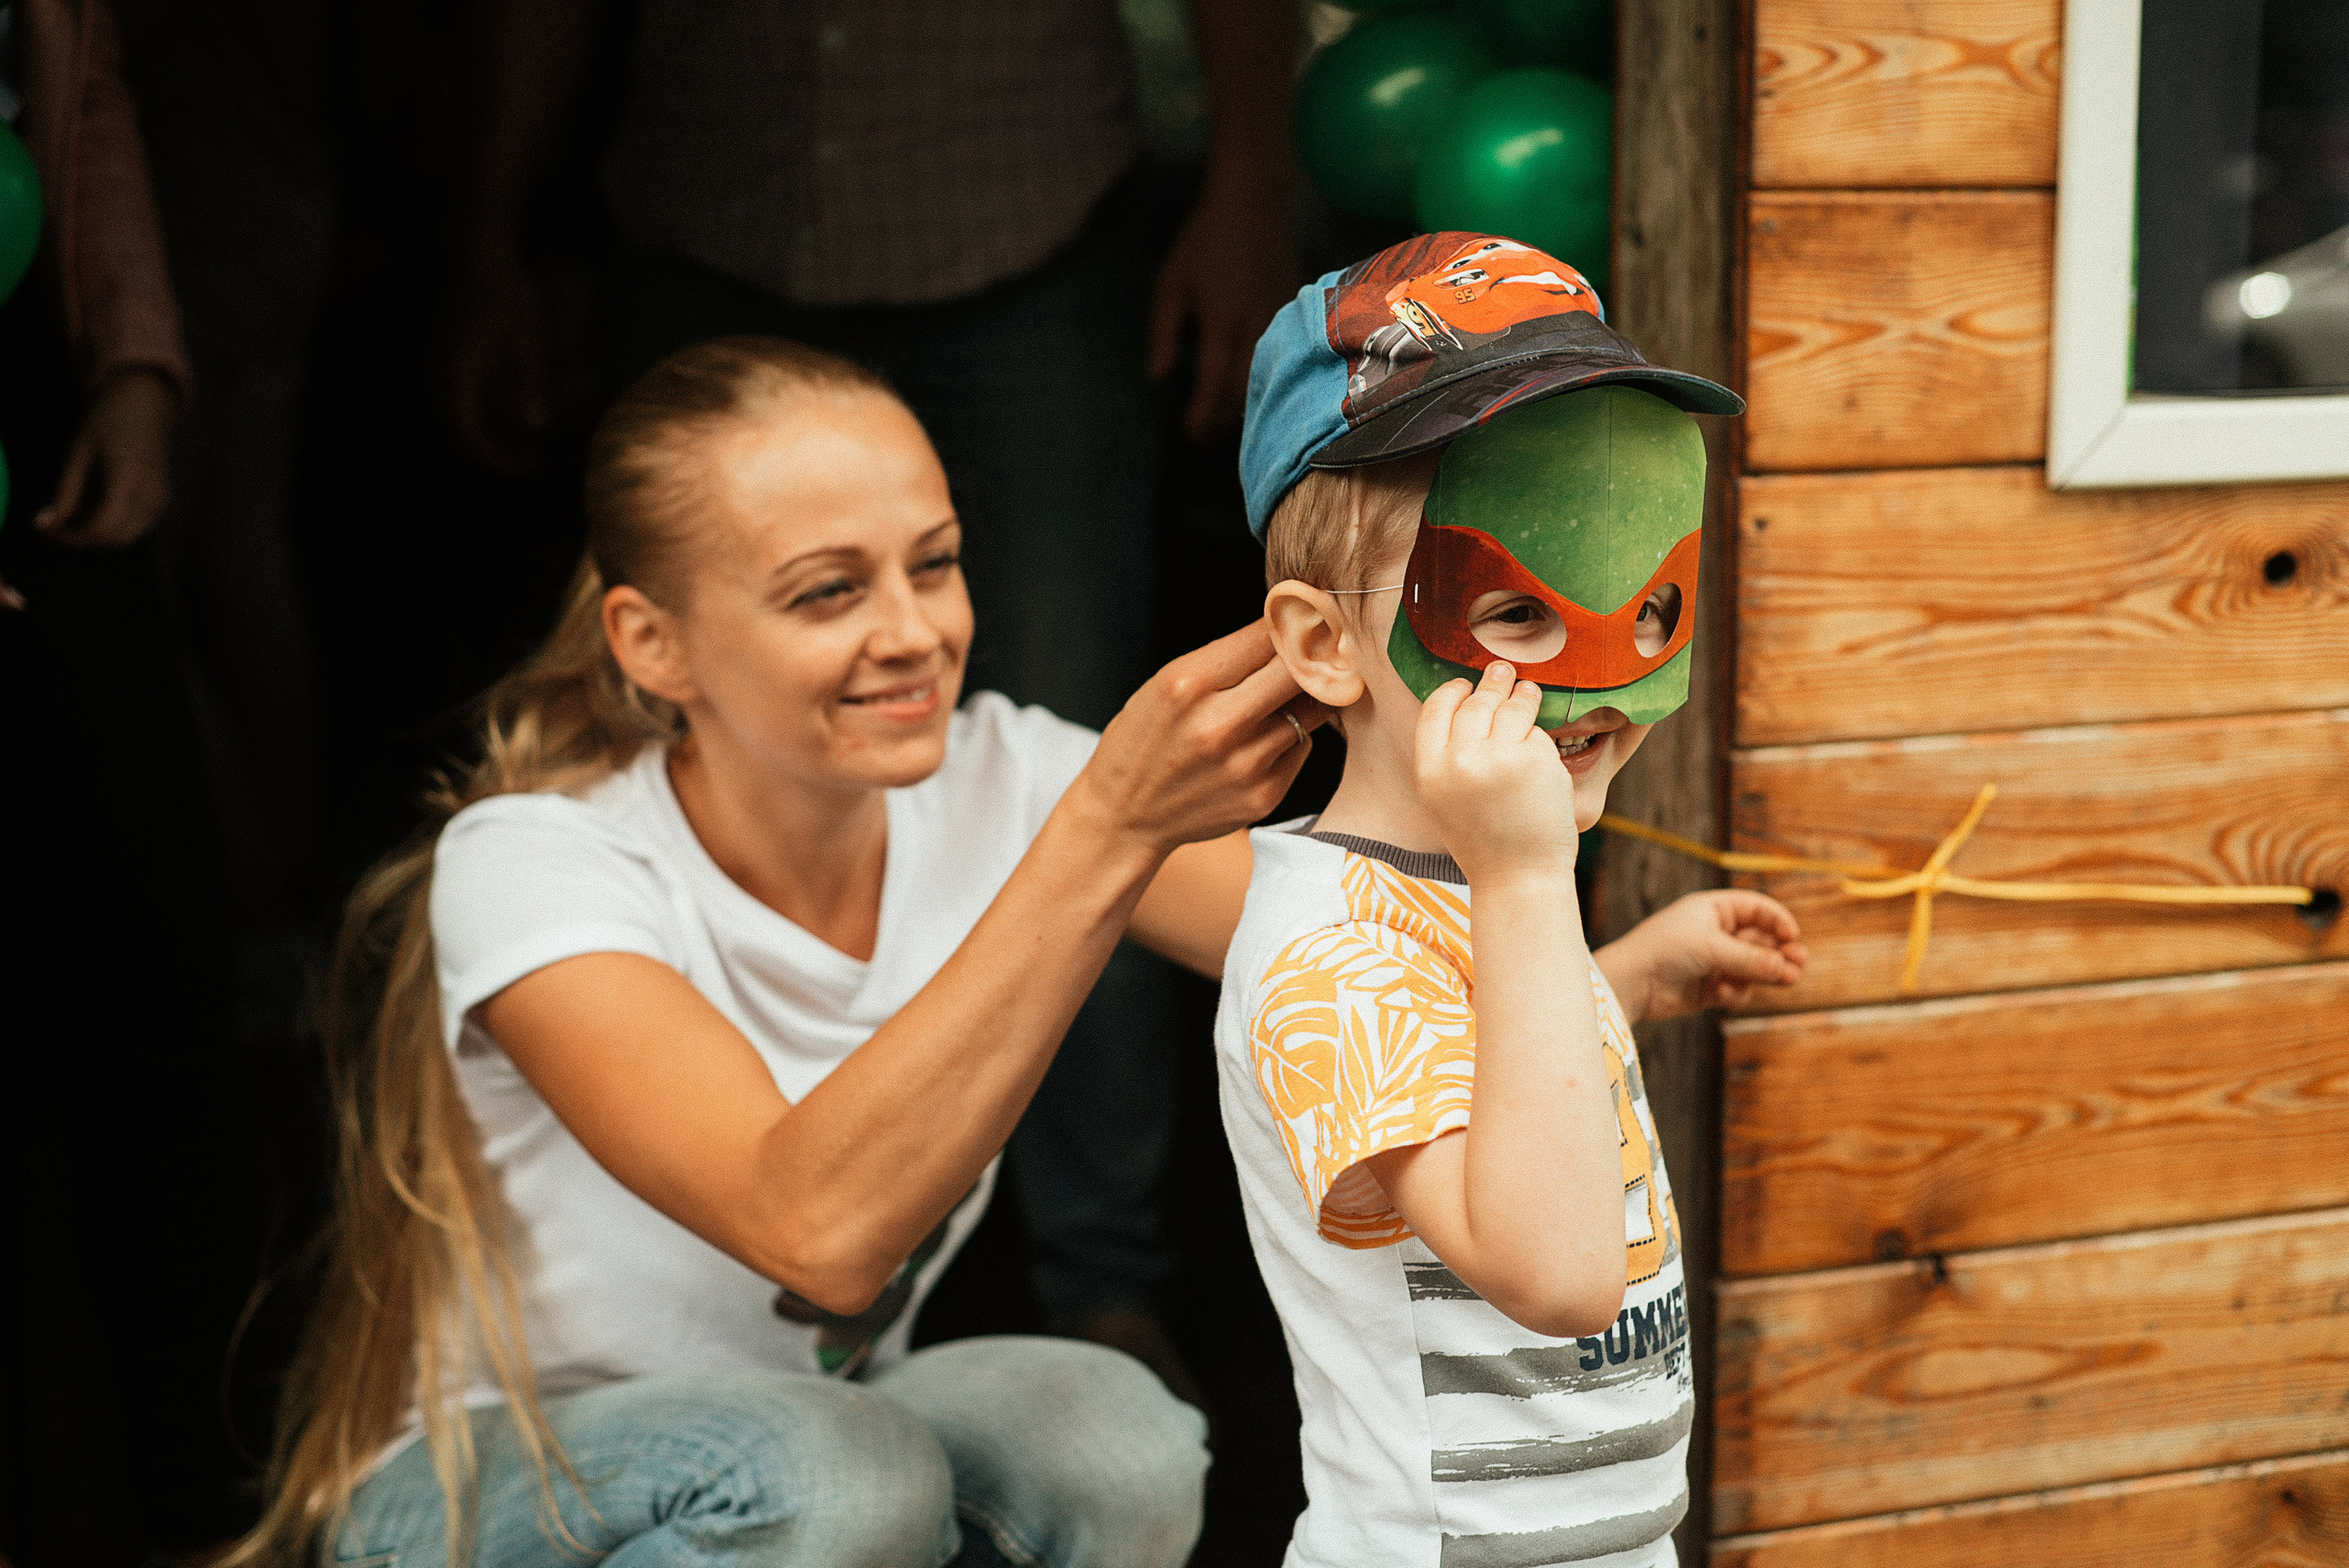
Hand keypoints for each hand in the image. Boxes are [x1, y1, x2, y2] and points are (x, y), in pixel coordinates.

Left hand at [36, 370, 175, 548]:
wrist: (142, 407)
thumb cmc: (105, 424)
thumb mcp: (76, 454)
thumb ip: (63, 493)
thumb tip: (46, 525)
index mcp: (127, 480)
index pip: (100, 530)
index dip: (70, 537)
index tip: (48, 529)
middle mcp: (150, 497)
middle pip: (112, 541)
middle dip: (81, 539)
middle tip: (56, 524)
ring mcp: (159, 501)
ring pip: (124, 540)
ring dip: (96, 535)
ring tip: (74, 513)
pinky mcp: (161, 503)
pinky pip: (134, 529)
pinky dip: (111, 528)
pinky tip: (94, 508)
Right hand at [444, 246, 551, 474]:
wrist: (478, 257)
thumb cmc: (507, 293)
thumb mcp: (530, 339)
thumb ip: (532, 382)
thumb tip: (536, 428)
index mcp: (457, 373)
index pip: (469, 434)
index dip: (497, 459)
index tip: (530, 466)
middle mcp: (441, 374)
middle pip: (461, 433)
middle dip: (496, 455)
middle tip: (533, 464)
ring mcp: (442, 368)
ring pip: (459, 420)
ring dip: (490, 440)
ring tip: (526, 449)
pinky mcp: (449, 362)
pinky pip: (461, 403)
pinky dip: (485, 421)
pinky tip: (513, 422)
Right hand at [1072, 620, 1331, 855]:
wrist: (1126, 815)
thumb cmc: (1145, 739)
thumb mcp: (1166, 683)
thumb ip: (1227, 657)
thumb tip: (1290, 628)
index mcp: (1188, 684)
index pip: (1267, 635)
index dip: (1289, 623)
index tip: (1299, 621)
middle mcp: (1218, 725)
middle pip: (1302, 670)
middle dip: (1310, 657)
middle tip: (1311, 653)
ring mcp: (1245, 765)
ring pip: (1313, 709)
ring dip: (1304, 698)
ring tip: (1275, 702)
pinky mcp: (1263, 795)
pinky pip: (1303, 746)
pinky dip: (1291, 737)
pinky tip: (1260, 743)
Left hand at [1148, 184, 1295, 440]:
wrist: (1253, 203)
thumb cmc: (1204, 242)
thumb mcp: (1171, 284)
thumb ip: (1163, 333)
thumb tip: (1159, 379)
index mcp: (1221, 318)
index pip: (1214, 383)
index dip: (1202, 416)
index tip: (1187, 436)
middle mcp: (1254, 325)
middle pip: (1244, 392)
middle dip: (1223, 423)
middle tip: (1201, 442)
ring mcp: (1280, 322)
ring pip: (1267, 381)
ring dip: (1245, 409)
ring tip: (1222, 428)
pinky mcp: (1294, 317)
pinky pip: (1281, 362)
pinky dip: (1264, 384)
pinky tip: (1249, 396)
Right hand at [1414, 661, 1579, 886]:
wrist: (1518, 878)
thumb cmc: (1484, 842)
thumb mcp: (1444, 800)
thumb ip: (1447, 757)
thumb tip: (1463, 705)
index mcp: (1430, 771)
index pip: (1435, 709)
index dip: (1452, 691)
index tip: (1464, 684)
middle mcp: (1460, 761)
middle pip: (1476, 703)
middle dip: (1491, 683)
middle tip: (1501, 670)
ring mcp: (1499, 758)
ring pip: (1510, 709)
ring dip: (1520, 694)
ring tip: (1527, 690)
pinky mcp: (1535, 760)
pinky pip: (1537, 734)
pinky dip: (1540, 739)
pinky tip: (1541, 743)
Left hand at [1602, 890, 1806, 1021]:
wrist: (1631, 982)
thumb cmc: (1665, 950)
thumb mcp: (1712, 948)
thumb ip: (1751, 959)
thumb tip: (1786, 967)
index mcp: (1714, 910)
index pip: (1757, 909)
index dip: (1778, 922)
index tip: (1792, 938)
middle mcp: (1716, 933)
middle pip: (1761, 941)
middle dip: (1780, 952)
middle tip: (1798, 963)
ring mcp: (1714, 961)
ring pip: (1754, 967)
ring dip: (1767, 974)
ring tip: (1786, 980)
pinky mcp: (1710, 988)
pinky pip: (1737, 988)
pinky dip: (1734, 992)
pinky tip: (1719, 994)